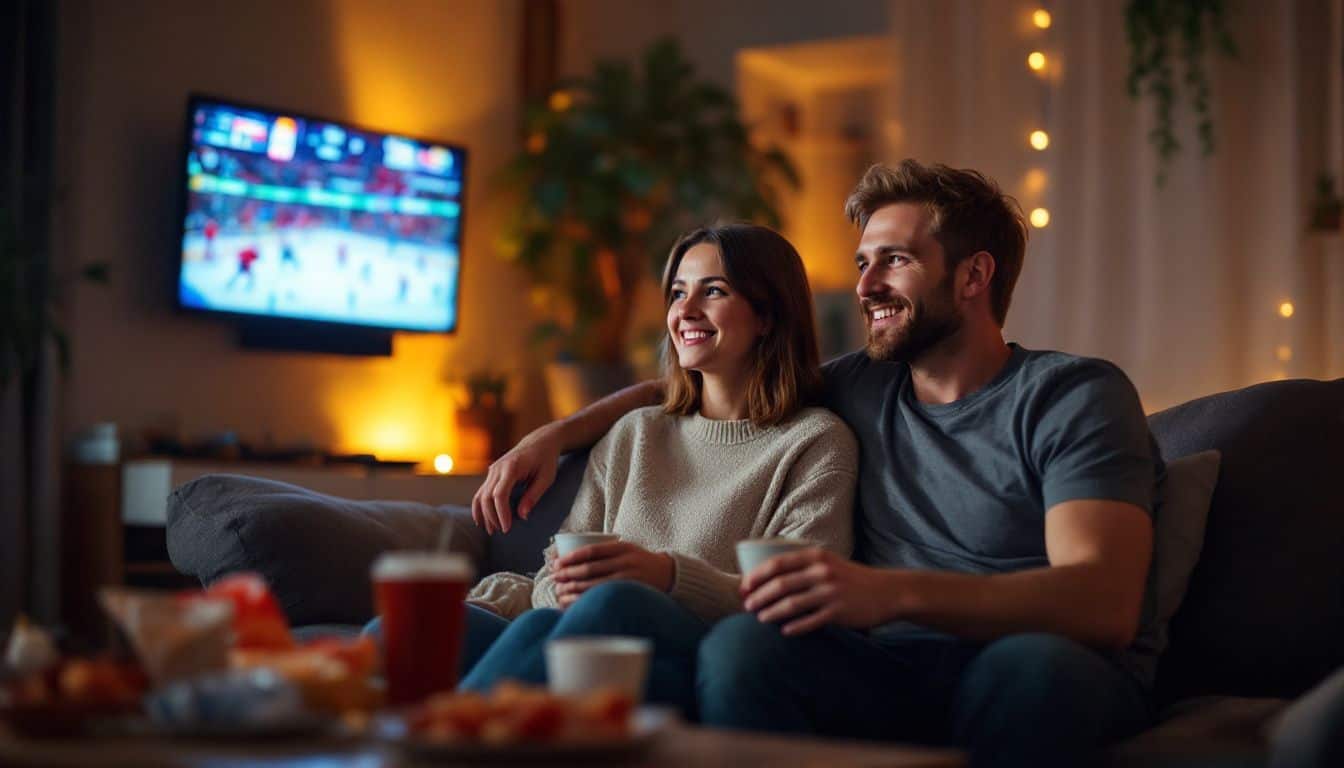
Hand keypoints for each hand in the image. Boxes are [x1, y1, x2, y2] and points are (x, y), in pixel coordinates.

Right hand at [471, 424, 562, 534]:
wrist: (540, 441)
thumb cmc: (546, 460)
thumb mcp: (546, 478)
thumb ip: (533, 496)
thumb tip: (522, 516)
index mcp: (512, 467)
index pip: (499, 494)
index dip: (501, 513)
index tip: (507, 528)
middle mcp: (498, 468)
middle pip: (487, 496)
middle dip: (492, 517)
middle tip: (502, 531)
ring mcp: (493, 470)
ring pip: (481, 495)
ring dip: (483, 514)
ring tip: (491, 530)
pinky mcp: (492, 473)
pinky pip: (481, 491)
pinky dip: (480, 506)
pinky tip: (482, 520)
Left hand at [551, 542, 673, 607]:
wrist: (667, 574)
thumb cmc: (638, 561)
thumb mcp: (625, 549)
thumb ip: (605, 551)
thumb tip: (569, 556)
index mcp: (622, 548)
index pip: (591, 551)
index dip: (571, 557)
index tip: (556, 563)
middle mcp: (625, 563)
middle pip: (590, 569)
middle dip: (568, 574)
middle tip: (553, 579)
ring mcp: (629, 580)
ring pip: (594, 586)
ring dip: (573, 589)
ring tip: (559, 592)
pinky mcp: (629, 595)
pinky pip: (602, 598)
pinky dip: (585, 601)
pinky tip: (573, 604)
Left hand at [740, 548, 891, 635]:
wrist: (886, 592)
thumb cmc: (851, 578)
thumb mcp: (828, 562)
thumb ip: (803, 565)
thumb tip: (769, 577)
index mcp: (816, 556)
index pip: (777, 563)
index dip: (757, 575)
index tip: (744, 587)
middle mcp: (822, 572)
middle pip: (781, 584)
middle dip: (759, 596)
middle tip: (747, 606)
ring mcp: (831, 592)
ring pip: (792, 604)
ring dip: (771, 612)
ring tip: (760, 618)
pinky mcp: (839, 612)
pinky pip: (810, 621)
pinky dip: (794, 627)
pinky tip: (784, 631)